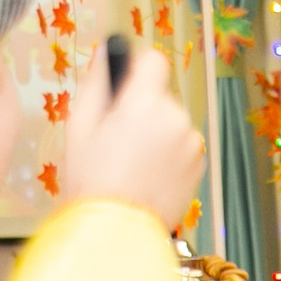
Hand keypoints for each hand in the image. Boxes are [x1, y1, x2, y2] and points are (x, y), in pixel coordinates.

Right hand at [64, 44, 203, 224]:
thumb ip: (98, 81)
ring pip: (172, 122)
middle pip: (161, 94)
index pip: (154, 59)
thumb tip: (109, 52)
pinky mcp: (199, 165)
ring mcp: (192, 144)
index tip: (125, 83)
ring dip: (156, 131)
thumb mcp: (80, 123)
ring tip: (132, 160)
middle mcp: (176, 119)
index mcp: (146, 103)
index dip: (138, 67)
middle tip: (118, 135)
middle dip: (142, 106)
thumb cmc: (93, 178)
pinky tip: (148, 173)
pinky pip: (182, 145)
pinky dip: (168, 152)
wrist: (118, 229)